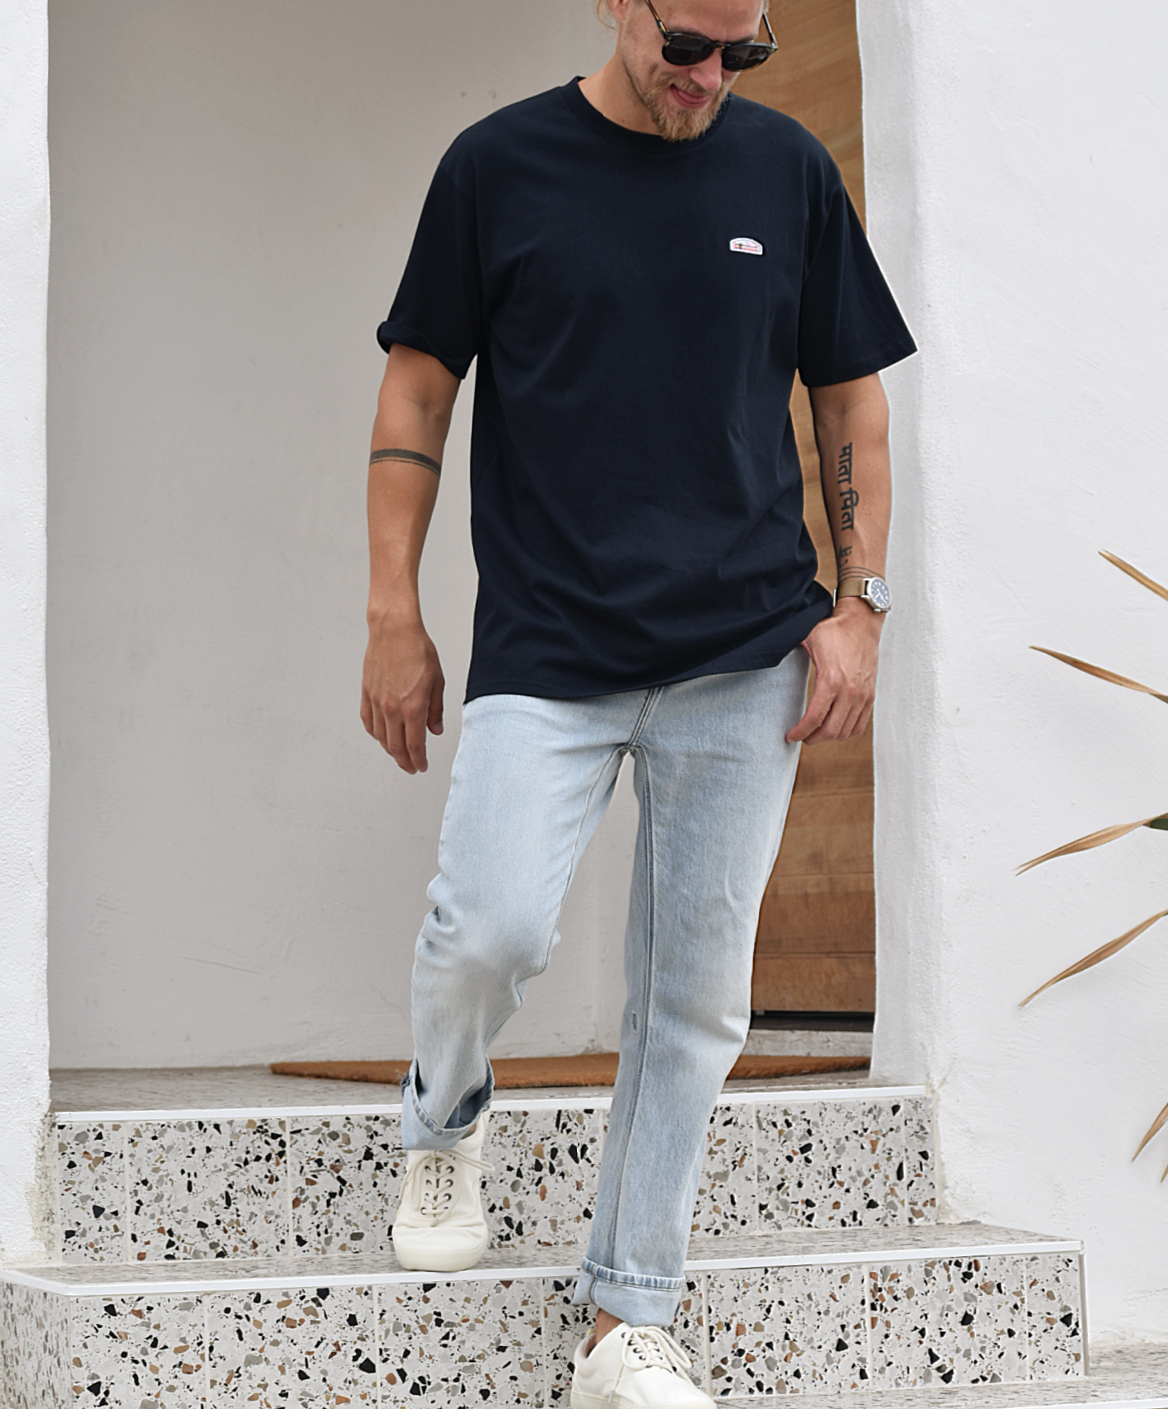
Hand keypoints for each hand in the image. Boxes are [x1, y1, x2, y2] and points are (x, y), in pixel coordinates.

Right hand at [360, 615, 444, 773]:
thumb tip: (434, 729)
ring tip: (399, 753)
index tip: (421, 766)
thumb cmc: (417, 649)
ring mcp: (377, 702)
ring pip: (381, 737)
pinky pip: (368, 722)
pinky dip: (375, 733)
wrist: (394, 631)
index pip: (414, 745)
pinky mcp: (367, 694)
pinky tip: (381, 735)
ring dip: (390, 749)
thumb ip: (435, 709)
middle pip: (396, 747)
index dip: (418, 760)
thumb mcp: (437, 681)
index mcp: (413, 707)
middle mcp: (392, 708)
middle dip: (404, 761)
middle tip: (411, 766)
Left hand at [786, 600, 882, 744]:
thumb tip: (765, 652)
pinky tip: (834, 729)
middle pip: (831, 730)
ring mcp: (863, 694)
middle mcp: (850, 691)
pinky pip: (860, 724)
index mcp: (831, 679)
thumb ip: (787, 650)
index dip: (800, 732)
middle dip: (813, 739)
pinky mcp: (870, 694)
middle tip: (802, 738)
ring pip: (846, 731)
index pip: (814, 718)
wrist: (861, 621)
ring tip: (816, 734)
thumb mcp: (806, 639)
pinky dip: (846, 732)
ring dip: (829, 737)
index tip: (791, 736)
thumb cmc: (834, 629)